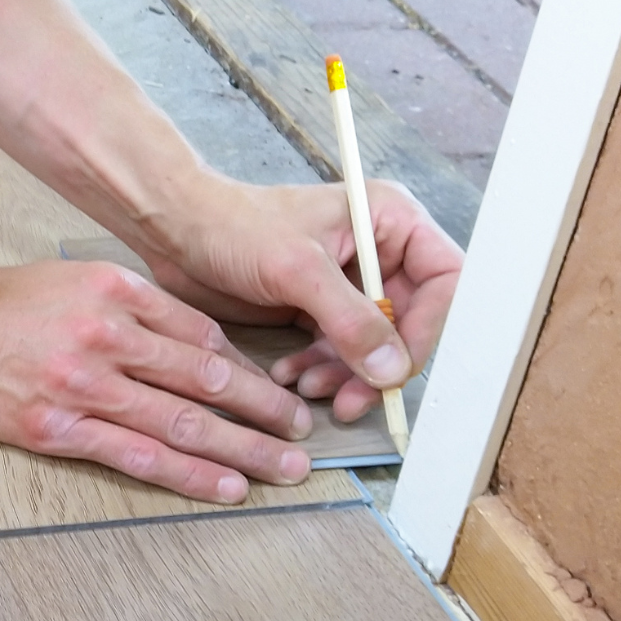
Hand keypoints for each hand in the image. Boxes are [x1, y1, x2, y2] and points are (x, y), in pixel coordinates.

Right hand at [0, 261, 314, 502]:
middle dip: (264, 412)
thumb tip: (203, 348)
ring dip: (243, 450)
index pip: (203, 336)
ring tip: (284, 469)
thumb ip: (138, 307)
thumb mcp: (78, 279)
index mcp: (117, 293)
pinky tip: (225, 486)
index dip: (250, 370)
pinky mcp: (56, 427)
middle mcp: (107, 337)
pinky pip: (137, 455)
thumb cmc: (3, 303)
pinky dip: (189, 474)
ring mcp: (82, 385)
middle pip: (206, 380)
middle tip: (302, 435)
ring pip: (182, 421)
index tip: (278, 393)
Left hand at [132, 177, 462, 422]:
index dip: (429, 328)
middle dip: (378, 364)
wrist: (176, 230)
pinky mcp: (317, 306)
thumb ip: (351, 319)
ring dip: (345, 374)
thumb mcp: (298, 270)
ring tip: (309, 388)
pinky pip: (336, 350)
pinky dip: (319, 369)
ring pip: (371, 344)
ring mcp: (349, 282)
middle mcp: (378, 251)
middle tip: (352, 400)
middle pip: (409, 322)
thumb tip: (393, 369)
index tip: (398, 367)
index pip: (444, 281)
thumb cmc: (233, 226)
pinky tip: (290, 377)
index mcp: (390, 221)